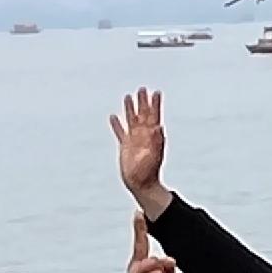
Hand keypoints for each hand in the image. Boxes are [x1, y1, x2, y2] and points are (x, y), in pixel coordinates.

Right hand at [111, 88, 171, 214]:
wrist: (141, 183)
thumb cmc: (149, 171)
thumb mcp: (154, 156)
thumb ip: (156, 141)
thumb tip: (158, 127)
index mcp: (152, 136)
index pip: (154, 116)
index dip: (155, 104)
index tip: (156, 93)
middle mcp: (143, 135)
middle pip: (143, 114)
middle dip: (142, 102)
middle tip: (142, 89)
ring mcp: (134, 140)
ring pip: (131, 120)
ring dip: (129, 109)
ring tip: (128, 97)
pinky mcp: (125, 146)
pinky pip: (120, 132)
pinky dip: (117, 125)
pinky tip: (113, 117)